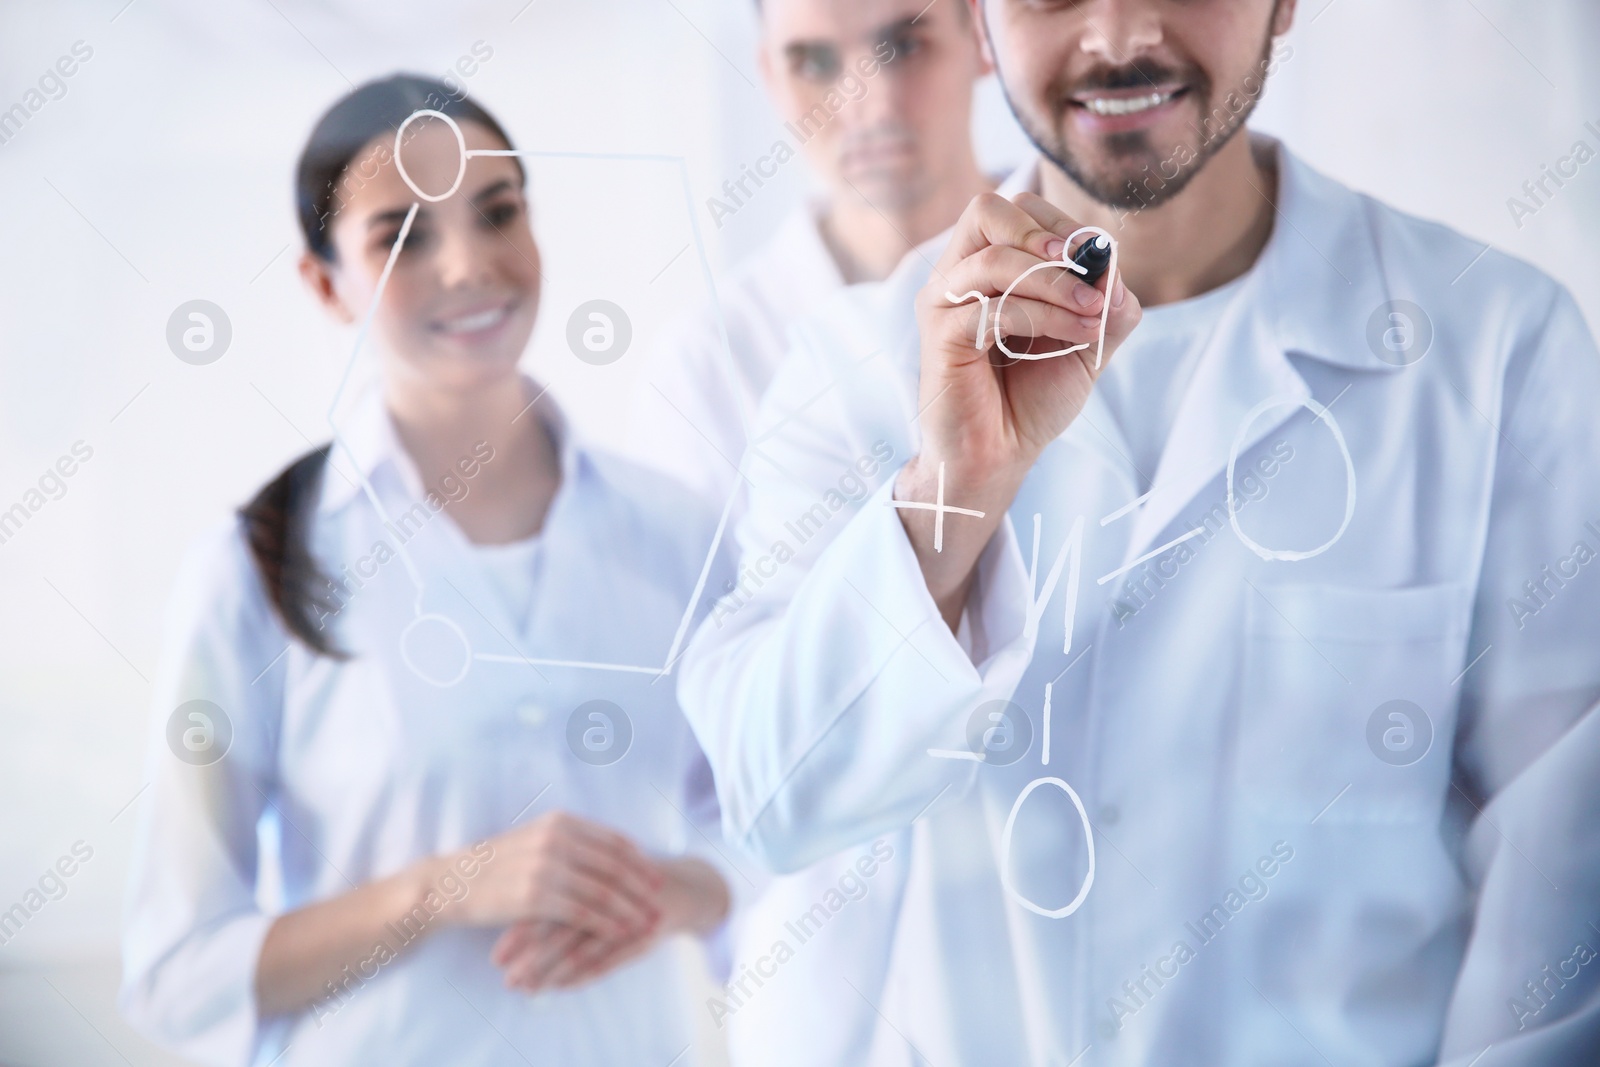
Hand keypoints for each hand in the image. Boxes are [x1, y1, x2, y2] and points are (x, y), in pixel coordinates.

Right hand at [442, 810, 663, 940]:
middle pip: (614, 865)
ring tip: (646, 922)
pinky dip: (606, 924)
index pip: (613, 840)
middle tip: (660, 903)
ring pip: (602, 890)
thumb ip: (570, 840)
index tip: (656, 877)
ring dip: (629, 908)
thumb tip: (610, 851)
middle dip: (641, 886)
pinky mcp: (535, 896)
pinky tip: (619, 934)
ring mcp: (546, 867)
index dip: (639, 861)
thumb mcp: (536, 839)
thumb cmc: (498, 864)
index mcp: (561, 822)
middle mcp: (556, 839)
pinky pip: (582, 912)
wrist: (455, 882)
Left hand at [492, 857, 729, 993]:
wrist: (676, 886)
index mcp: (585, 868)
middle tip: (506, 976)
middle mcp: (603, 891)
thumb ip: (558, 883)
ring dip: (550, 970)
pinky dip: (581, 974)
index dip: (518, 928)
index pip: (545, 901)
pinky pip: (607, 959)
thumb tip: (508, 907)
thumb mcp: (593, 871)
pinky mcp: (640, 933)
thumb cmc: (623, 880)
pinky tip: (560, 986)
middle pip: (558, 925)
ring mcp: (622, 913)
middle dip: (529, 955)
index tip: (495, 955)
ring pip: (580, 946)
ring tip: (525, 988)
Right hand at [905, 191, 1142, 623]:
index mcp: (986, 266)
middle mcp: (958, 276)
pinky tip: (1074, 338)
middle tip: (1083, 266)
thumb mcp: (1088, 341)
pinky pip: (991, 309)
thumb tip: (1110, 260)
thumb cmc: (1033, 398)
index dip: (1061, 223)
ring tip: (1092, 315)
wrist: (1001, 455)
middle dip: (1043, 232)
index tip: (1098, 262)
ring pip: (994, 261)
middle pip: (985, 209)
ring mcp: (943, 305)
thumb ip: (1106, 299)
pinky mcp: (940, 338)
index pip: (1016, 208)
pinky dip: (1042, 317)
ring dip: (1055, 283)